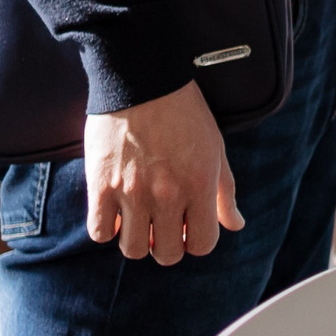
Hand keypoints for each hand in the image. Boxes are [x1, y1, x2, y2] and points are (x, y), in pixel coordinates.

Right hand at [84, 80, 239, 262]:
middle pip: (167, 254)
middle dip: (168, 244)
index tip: (189, 227)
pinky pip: (99, 233)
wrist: (144, 82)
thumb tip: (235, 225)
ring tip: (140, 218)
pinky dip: (107, 229)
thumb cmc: (185, 114)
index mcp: (200, 185)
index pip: (202, 244)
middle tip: (163, 224)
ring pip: (133, 250)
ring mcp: (132, 193)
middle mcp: (167, 195)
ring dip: (138, 240)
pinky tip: (116, 212)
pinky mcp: (101, 187)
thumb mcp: (215, 149)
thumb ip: (225, 192)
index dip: (197, 240)